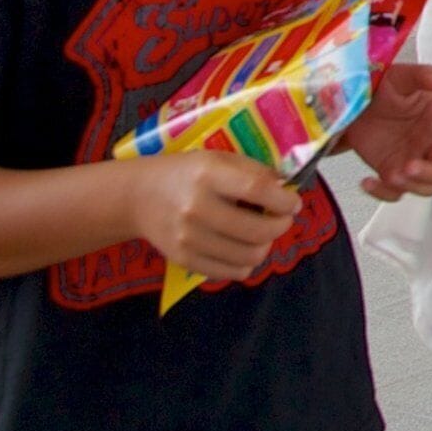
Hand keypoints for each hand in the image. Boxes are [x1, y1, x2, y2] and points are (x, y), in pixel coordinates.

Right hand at [128, 152, 301, 282]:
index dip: (284, 200)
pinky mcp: (184, 260)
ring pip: (249, 256)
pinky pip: (232, 272)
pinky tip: (244, 248)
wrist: (138, 197)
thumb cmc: (186, 174)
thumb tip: (286, 190)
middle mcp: (196, 208)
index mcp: (207, 175)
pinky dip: (247, 263)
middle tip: (281, 219)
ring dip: (266, 246)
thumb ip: (254, 171)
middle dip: (281, 225)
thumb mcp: (218, 159)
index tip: (293, 203)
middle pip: (258, 230)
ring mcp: (189, 238)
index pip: (257, 190)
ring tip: (262, 233)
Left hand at [344, 60, 431, 200]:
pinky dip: (383, 194)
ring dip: (412, 186)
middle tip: (408, 168)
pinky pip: (395, 193)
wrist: (354, 104)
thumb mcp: (399, 76)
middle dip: (431, 173)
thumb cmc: (384, 88)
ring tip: (390, 176)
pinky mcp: (394, 174)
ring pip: (427, 187)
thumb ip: (420, 75)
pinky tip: (368, 182)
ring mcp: (415, 162)